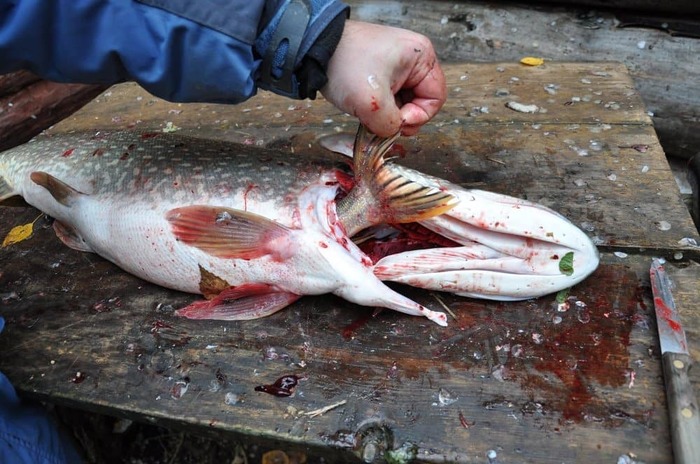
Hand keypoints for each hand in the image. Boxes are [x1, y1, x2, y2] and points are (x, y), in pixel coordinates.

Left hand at [321, 20, 445, 136]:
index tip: (396, 122)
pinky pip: (388, 97)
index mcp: (421, 56)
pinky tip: (364, 108)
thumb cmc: (345, 64)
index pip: (435, 99)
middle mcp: (412, 58)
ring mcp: (396, 64)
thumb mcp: (372, 103)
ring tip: (368, 113)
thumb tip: (393, 133)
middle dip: (401, 117)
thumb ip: (391, 126)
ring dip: (387, 114)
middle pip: (419, 102)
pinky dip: (378, 108)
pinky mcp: (380, 71)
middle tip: (381, 122)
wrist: (313, 49)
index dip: (418, 117)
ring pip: (402, 102)